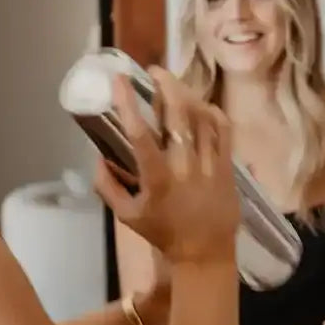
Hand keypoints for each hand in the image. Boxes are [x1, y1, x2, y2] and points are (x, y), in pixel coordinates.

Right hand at [95, 68, 239, 265]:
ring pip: (202, 118)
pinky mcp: (228, 167)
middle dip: (167, 86)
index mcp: (157, 180)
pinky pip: (224, 130)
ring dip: (188, 95)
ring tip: (176, 84)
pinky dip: (212, 112)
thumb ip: (107, 186)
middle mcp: (185, 168)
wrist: (205, 253)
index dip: (129, 104)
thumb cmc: (163, 234)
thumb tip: (97, 157)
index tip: (121, 80)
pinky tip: (201, 105)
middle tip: (156, 71)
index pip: (140, 135)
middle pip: (178, 116)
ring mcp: (210, 166)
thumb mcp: (126, 216)